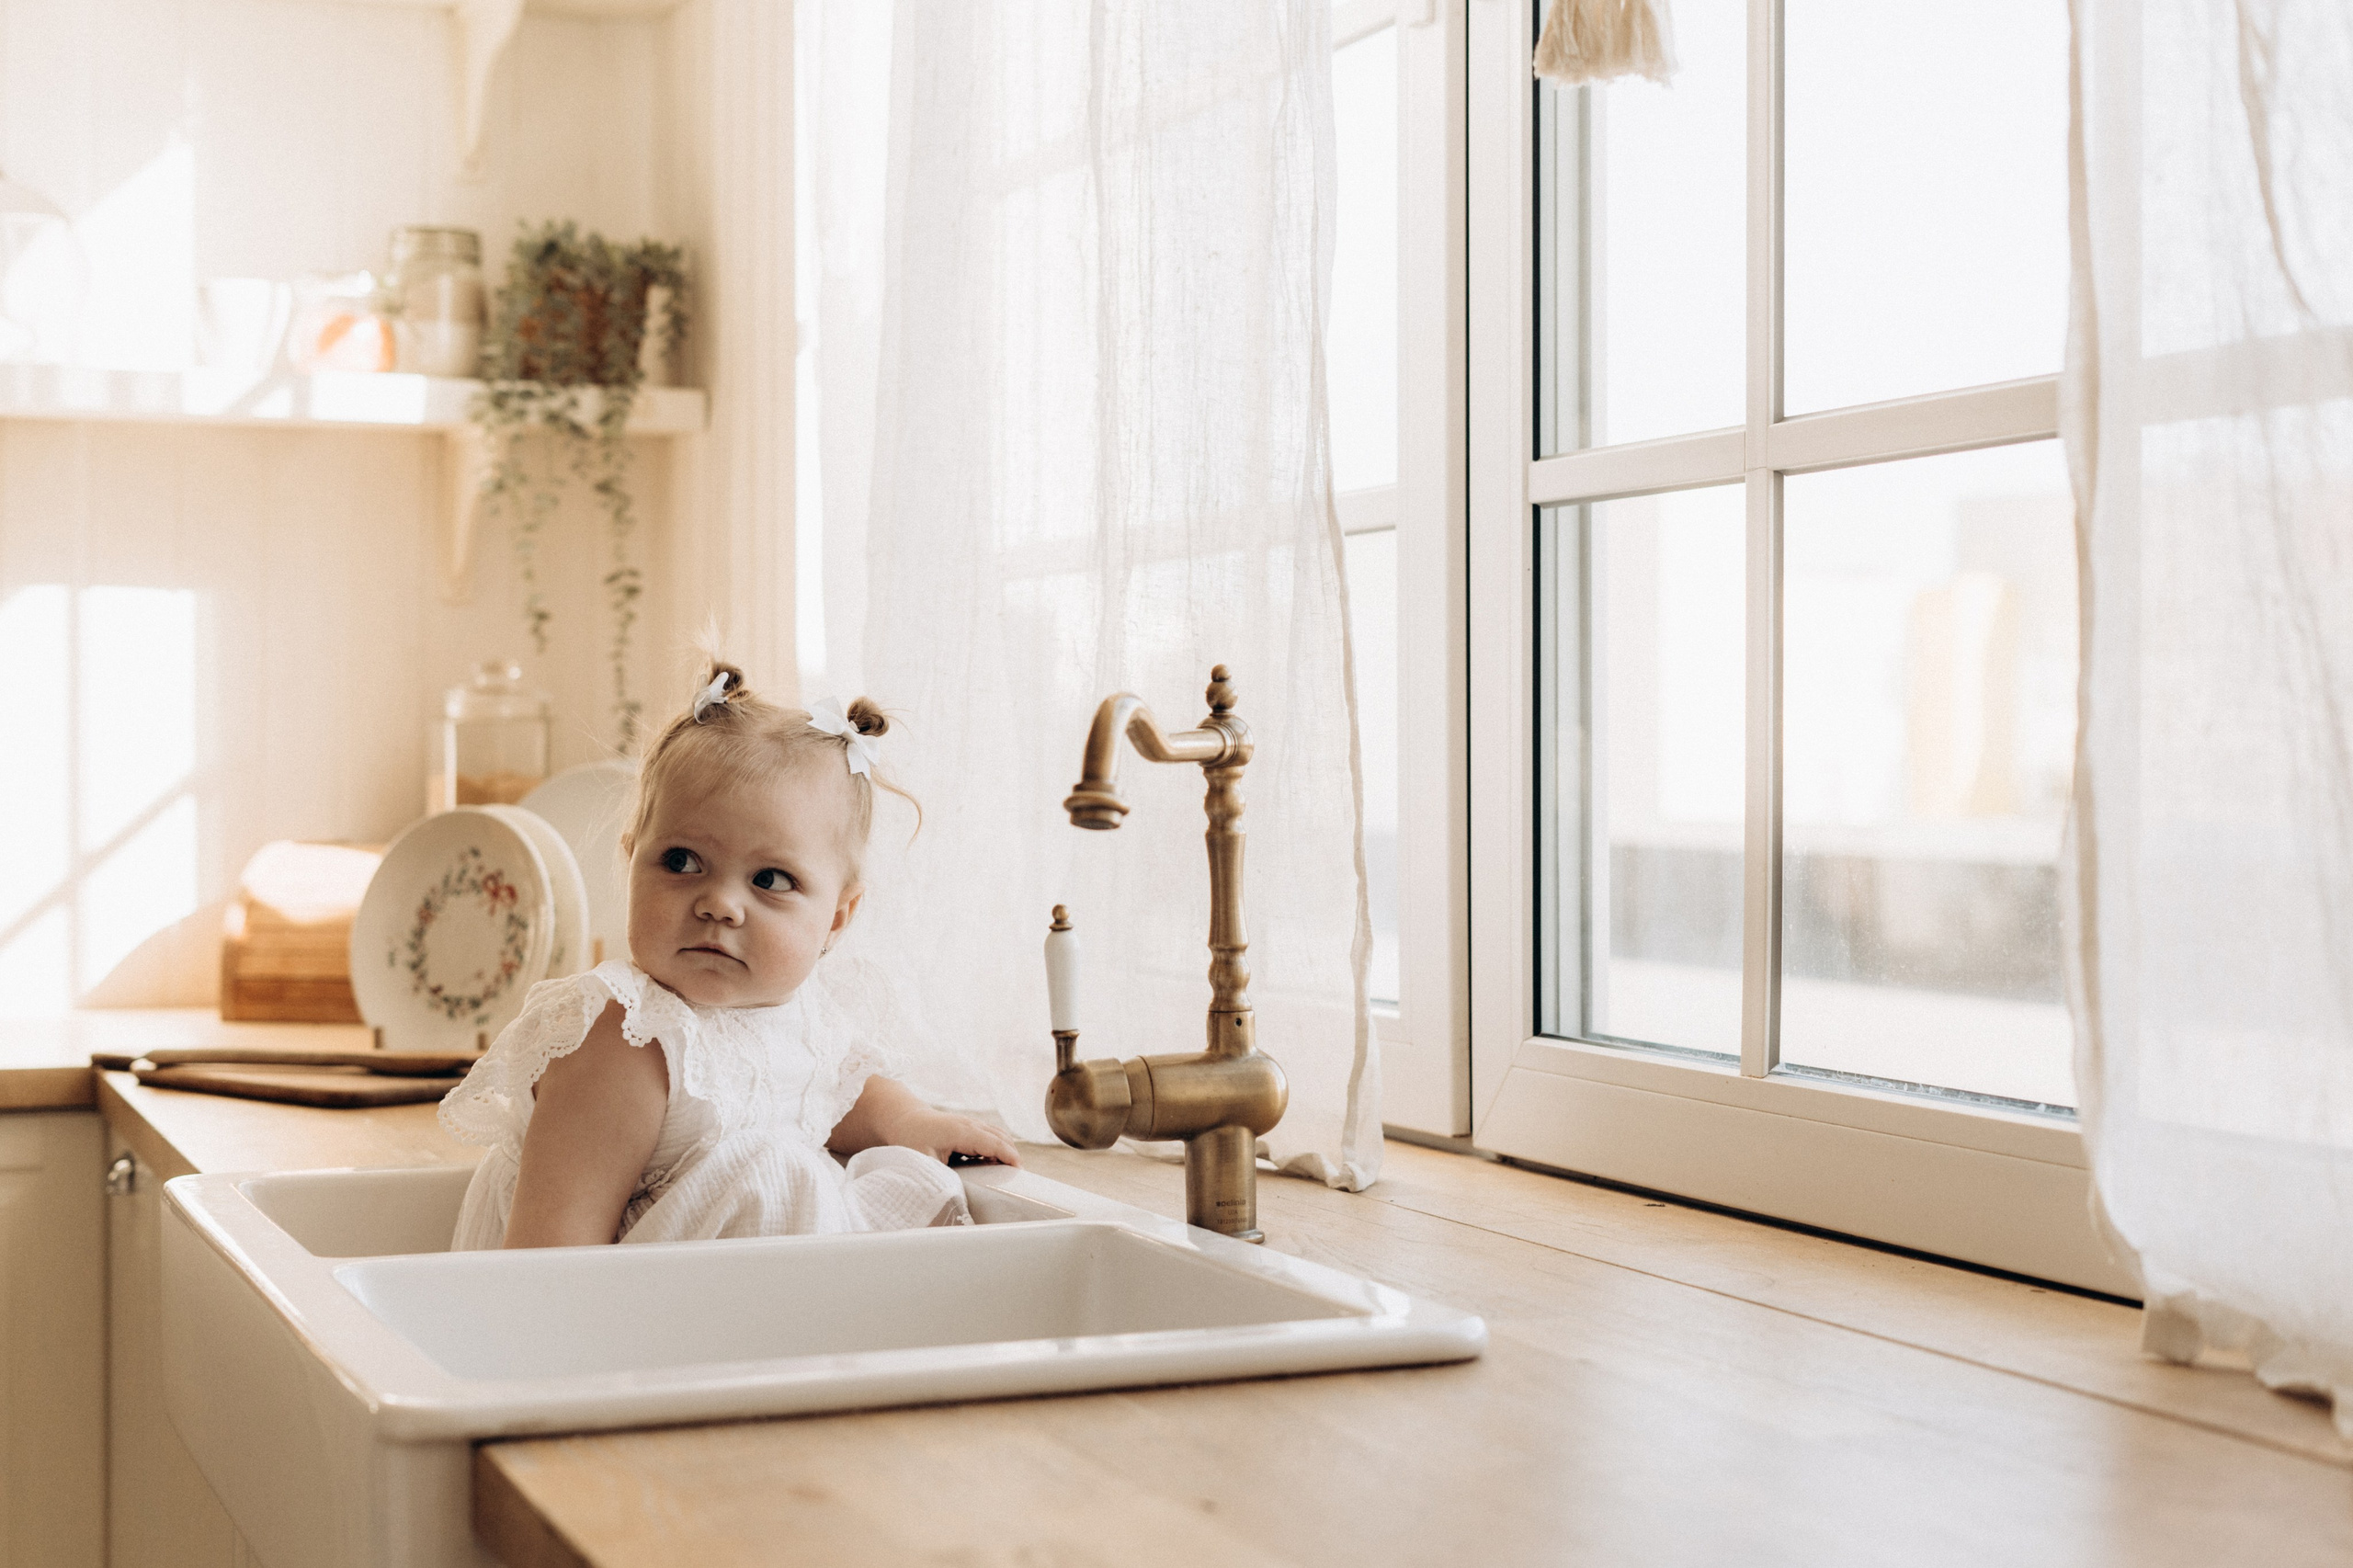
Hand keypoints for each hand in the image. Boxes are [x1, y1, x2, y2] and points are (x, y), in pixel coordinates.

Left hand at [889, 1107, 1021, 1166]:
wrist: (904, 1119)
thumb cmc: (910, 1139)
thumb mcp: (921, 1161)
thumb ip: (938, 1177)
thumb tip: (951, 1196)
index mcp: (961, 1131)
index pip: (993, 1142)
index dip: (1008, 1156)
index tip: (1019, 1171)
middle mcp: (970, 1124)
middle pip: (1001, 1137)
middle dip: (1012, 1155)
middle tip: (1018, 1179)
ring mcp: (971, 1123)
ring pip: (998, 1135)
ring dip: (1006, 1151)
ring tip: (1009, 1173)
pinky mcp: (969, 1127)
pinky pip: (991, 1136)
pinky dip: (998, 1148)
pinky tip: (994, 1165)